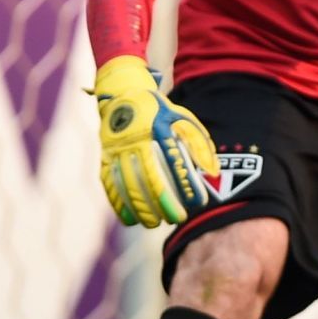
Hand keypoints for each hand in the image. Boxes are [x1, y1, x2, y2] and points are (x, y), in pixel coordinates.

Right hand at [91, 55, 218, 227]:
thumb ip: (200, 143)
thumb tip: (213, 171)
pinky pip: (110, 183)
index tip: (199, 202)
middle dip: (163, 201)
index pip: (176, 160)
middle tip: (177, 218)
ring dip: (141, 207)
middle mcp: (136, 138)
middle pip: (150, 176)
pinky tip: (129, 219)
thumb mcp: (184, 119)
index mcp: (160, 127)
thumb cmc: (160, 112)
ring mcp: (117, 148)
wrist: (122, 94)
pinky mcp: (104, 156)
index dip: (187, 183)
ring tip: (154, 224)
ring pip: (128, 183)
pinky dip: (118, 204)